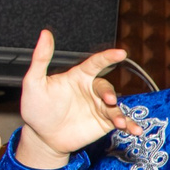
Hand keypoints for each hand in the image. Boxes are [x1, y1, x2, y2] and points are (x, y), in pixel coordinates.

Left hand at [13, 30, 139, 169]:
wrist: (41, 136)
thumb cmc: (36, 107)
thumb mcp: (34, 81)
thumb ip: (41, 58)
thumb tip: (45, 33)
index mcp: (78, 77)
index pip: (96, 63)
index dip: (108, 57)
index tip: (120, 53)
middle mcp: (91, 90)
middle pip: (106, 87)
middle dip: (109, 93)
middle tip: (109, 101)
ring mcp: (99, 107)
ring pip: (116, 106)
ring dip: (120, 113)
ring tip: (119, 123)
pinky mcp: (104, 123)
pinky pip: (120, 122)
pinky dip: (130, 125)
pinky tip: (135, 130)